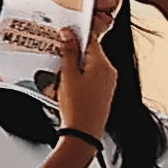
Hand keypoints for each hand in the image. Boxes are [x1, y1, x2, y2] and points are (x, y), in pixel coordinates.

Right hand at [49, 25, 120, 147]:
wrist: (84, 134)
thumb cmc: (78, 108)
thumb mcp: (68, 76)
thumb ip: (68, 52)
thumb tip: (68, 33)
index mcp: (102, 64)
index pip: (90, 39)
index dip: (75, 35)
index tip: (63, 35)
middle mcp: (109, 71)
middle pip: (89, 53)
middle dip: (71, 56)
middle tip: (58, 65)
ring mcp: (108, 82)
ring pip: (88, 66)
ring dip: (72, 69)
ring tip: (61, 83)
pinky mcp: (104, 91)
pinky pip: (90, 78)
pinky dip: (77, 80)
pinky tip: (67, 91)